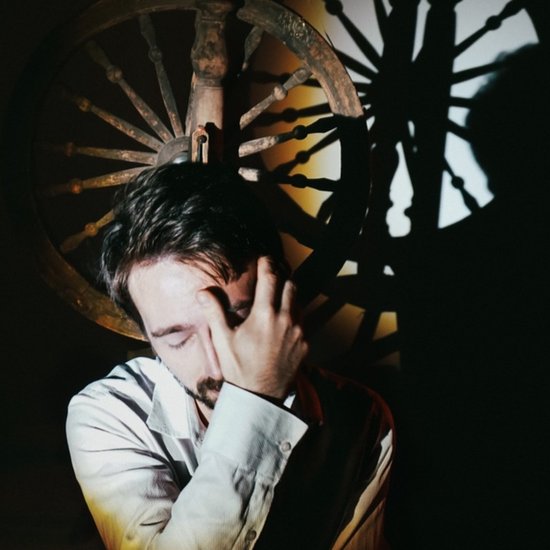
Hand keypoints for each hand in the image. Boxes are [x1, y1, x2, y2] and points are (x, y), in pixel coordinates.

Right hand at [197, 257, 307, 399]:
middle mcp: (285, 320)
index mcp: (264, 315)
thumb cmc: (238, 368)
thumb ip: (214, 312)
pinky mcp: (305, 345)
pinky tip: (284, 323)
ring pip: (299, 303)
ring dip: (290, 297)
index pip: (269, 279)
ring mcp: (298, 333)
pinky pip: (302, 323)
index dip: (267, 265)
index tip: (265, 258)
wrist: (259, 397)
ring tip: (278, 298)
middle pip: (290, 286)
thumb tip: (202, 292)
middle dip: (282, 278)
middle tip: (273, 275)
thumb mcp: (222, 340)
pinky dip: (294, 317)